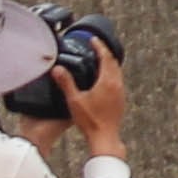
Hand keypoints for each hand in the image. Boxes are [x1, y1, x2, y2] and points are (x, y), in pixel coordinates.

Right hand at [64, 34, 128, 156]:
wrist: (105, 137)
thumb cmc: (90, 121)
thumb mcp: (74, 100)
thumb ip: (66, 83)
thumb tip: (57, 69)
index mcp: (107, 81)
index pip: (106, 57)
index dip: (99, 46)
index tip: (94, 40)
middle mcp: (117, 84)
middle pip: (113, 62)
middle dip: (105, 52)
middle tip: (96, 47)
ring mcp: (121, 92)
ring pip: (117, 71)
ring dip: (109, 63)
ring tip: (99, 60)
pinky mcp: (121, 100)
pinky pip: (118, 80)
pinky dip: (111, 73)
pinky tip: (103, 79)